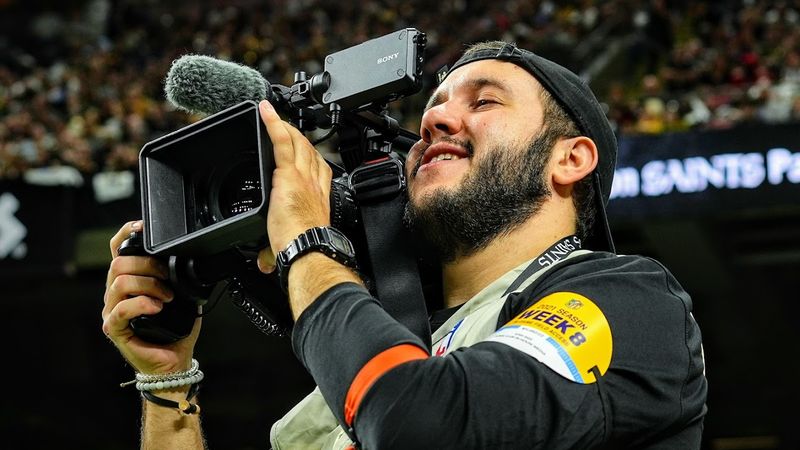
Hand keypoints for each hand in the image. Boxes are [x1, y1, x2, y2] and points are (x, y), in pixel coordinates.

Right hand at [102, 221, 200, 373]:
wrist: (175, 361)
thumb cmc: (176, 328)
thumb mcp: (182, 294)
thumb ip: (178, 276)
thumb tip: (191, 257)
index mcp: (129, 280)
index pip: (117, 250)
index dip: (126, 235)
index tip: (143, 228)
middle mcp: (116, 293)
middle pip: (119, 263)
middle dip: (148, 264)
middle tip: (168, 277)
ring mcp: (113, 310)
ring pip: (120, 282)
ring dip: (148, 285)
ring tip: (167, 297)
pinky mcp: (114, 328)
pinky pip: (121, 309)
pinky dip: (141, 304)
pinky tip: (157, 308)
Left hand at [256, 100, 332, 272]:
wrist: (308, 248)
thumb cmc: (305, 248)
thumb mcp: (288, 245)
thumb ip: (272, 251)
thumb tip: (263, 263)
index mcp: (318, 198)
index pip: (319, 169)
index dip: (313, 156)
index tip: (305, 150)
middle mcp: (314, 184)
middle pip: (309, 151)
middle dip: (299, 137)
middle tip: (285, 128)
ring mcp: (302, 176)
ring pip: (298, 143)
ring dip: (287, 128)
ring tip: (275, 118)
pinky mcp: (287, 173)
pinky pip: (281, 141)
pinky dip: (273, 123)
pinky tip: (264, 111)